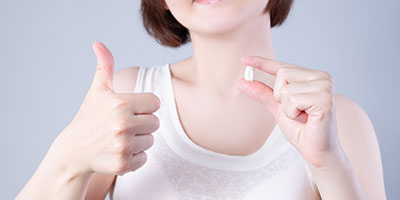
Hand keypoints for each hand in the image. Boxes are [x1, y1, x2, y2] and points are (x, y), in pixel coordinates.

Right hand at [50, 42, 160, 176]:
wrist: (74, 150)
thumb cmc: (90, 116)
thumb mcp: (97, 90)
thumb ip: (105, 66)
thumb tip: (98, 43)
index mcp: (120, 103)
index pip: (155, 102)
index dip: (144, 106)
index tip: (129, 109)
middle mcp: (122, 124)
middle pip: (156, 122)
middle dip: (143, 124)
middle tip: (124, 125)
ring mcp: (122, 146)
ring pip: (151, 141)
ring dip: (139, 140)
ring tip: (120, 138)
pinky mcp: (122, 164)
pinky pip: (144, 158)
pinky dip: (135, 157)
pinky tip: (119, 152)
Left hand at [236, 56, 340, 167]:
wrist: (315, 150)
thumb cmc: (301, 129)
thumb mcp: (277, 108)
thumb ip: (262, 93)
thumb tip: (241, 81)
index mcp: (312, 76)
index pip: (283, 66)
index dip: (262, 62)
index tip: (244, 58)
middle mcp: (322, 78)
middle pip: (283, 74)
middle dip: (280, 97)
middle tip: (295, 111)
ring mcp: (325, 87)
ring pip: (286, 89)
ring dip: (287, 108)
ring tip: (302, 117)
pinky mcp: (325, 100)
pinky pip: (293, 100)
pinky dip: (293, 113)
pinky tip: (307, 119)